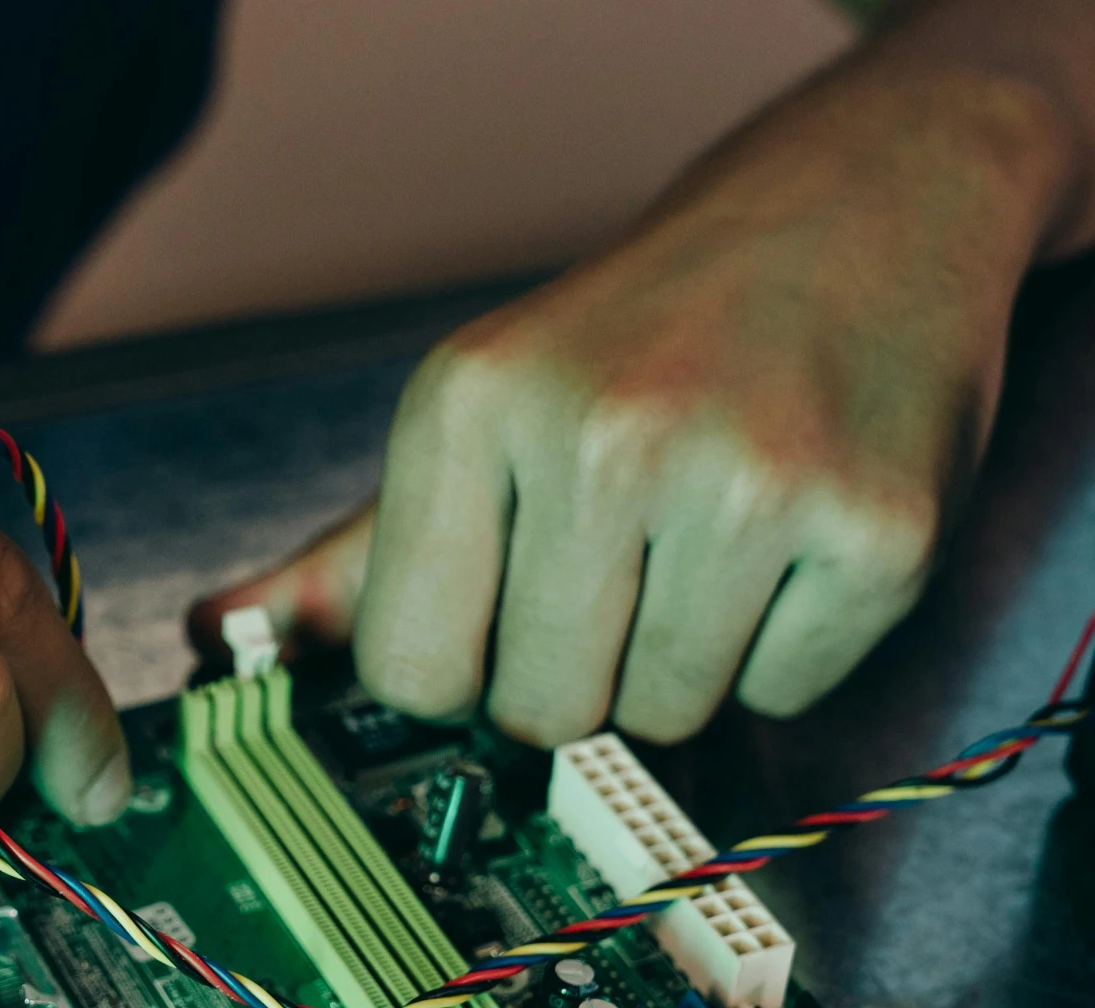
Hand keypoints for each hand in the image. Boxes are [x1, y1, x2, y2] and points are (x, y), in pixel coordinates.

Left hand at [195, 66, 1076, 745]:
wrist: (861, 205)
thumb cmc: (650, 331)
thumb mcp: (483, 409)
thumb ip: (357, 553)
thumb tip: (217, 640)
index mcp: (472, 403)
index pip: (412, 673)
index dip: (460, 672)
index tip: (498, 620)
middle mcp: (603, 435)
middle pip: (542, 711)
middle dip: (577, 670)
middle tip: (623, 562)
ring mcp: (750, 484)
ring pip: (667, 715)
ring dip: (682, 661)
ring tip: (709, 538)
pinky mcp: (877, 534)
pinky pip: (783, 696)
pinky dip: (784, 648)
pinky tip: (790, 539)